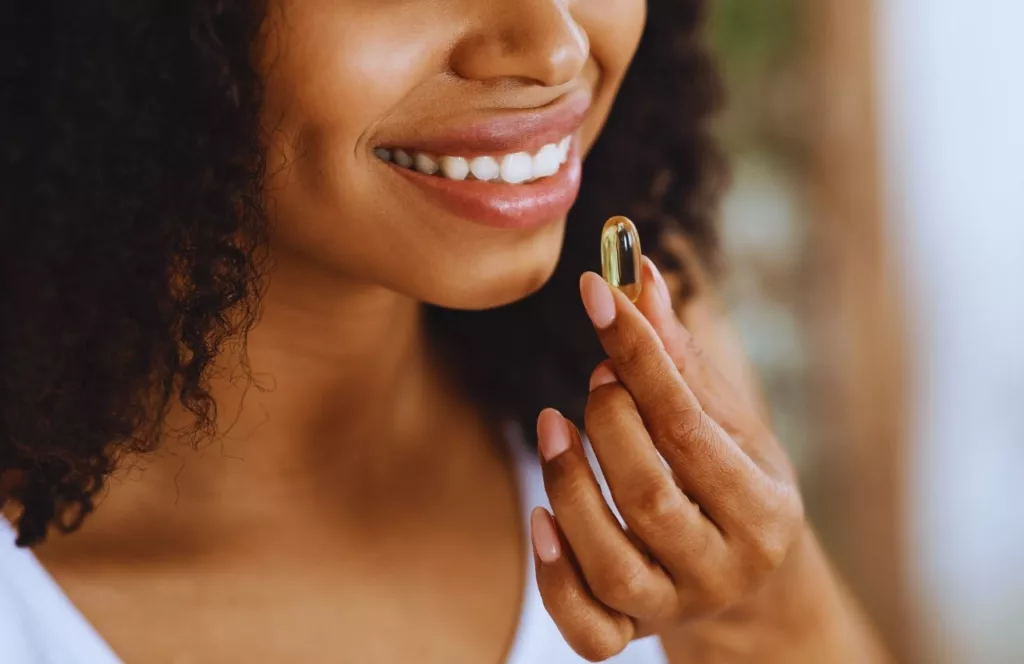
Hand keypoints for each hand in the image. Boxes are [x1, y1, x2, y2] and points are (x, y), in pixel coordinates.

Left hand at [531, 257, 804, 660]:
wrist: (750, 588)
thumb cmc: (732, 485)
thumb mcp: (726, 423)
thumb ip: (679, 359)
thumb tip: (637, 273)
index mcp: (762, 508)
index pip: (688, 426)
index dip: (638, 354)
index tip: (596, 291)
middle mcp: (724, 567)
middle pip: (649, 496)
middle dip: (607, 423)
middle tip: (595, 378)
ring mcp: (677, 608)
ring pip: (611, 563)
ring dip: (568, 485)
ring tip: (552, 424)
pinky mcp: (634, 635)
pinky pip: (587, 629)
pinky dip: (554, 578)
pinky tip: (540, 520)